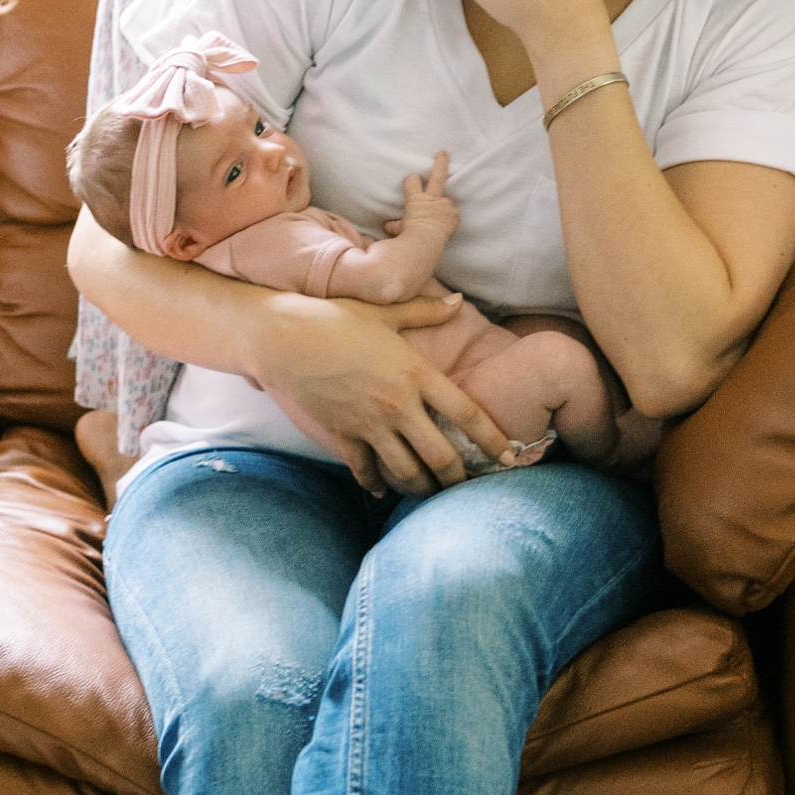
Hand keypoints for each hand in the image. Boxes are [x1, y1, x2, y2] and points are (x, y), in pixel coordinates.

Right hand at [255, 290, 510, 495]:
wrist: (283, 337)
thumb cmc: (335, 318)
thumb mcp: (386, 311)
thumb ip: (426, 310)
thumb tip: (459, 301)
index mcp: (416, 374)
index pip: (467, 414)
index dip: (494, 441)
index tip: (511, 457)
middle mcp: (397, 405)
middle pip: (441, 457)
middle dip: (459, 479)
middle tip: (468, 486)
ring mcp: (369, 425)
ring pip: (406, 472)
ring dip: (423, 488)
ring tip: (432, 493)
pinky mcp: (343, 435)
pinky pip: (366, 471)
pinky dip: (377, 485)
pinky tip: (383, 491)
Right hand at [383, 147, 460, 244]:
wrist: (425, 243)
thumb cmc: (408, 236)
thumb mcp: (399, 229)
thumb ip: (395, 225)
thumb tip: (387, 225)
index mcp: (416, 200)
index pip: (412, 181)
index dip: (412, 180)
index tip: (413, 179)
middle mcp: (432, 200)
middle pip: (438, 177)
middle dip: (440, 164)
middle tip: (443, 153)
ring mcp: (444, 206)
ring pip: (446, 200)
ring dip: (444, 205)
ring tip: (442, 213)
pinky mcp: (454, 215)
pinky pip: (453, 215)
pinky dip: (450, 218)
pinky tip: (447, 224)